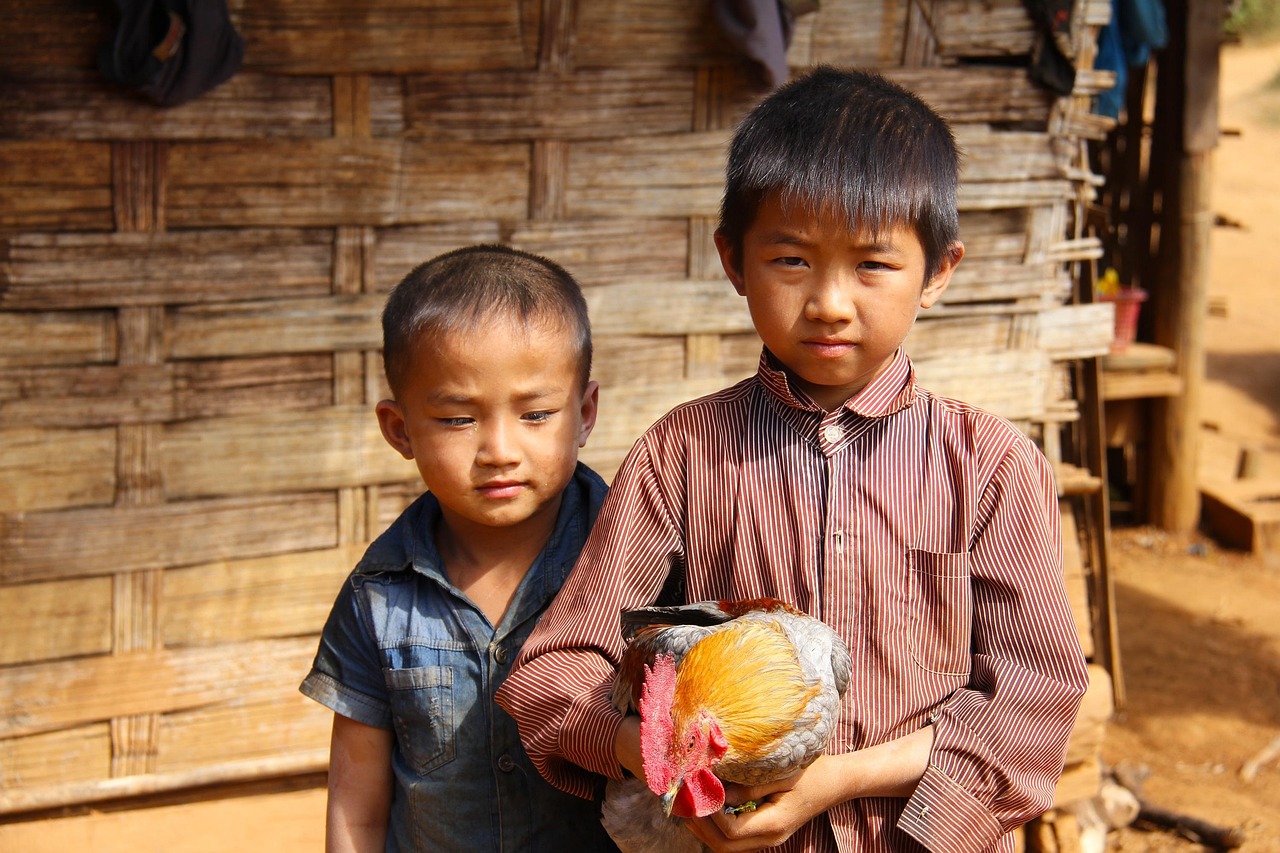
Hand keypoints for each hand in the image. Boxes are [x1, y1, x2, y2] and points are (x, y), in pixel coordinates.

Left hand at [682, 762, 837, 851]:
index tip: (697, 790)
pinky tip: (709, 809)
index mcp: (775, 823)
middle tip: (685, 803)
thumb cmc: (811, 771)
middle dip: (701, 827)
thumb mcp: (780, 773)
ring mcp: (769, 839)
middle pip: (725, 846)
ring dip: (707, 830)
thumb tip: (717, 790)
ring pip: (729, 848)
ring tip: (691, 807)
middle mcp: (771, 838)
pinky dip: (718, 829)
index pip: (731, 830)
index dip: (710, 813)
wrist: (835, 782)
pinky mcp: (767, 833)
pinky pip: (737, 840)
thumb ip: (748, 786)